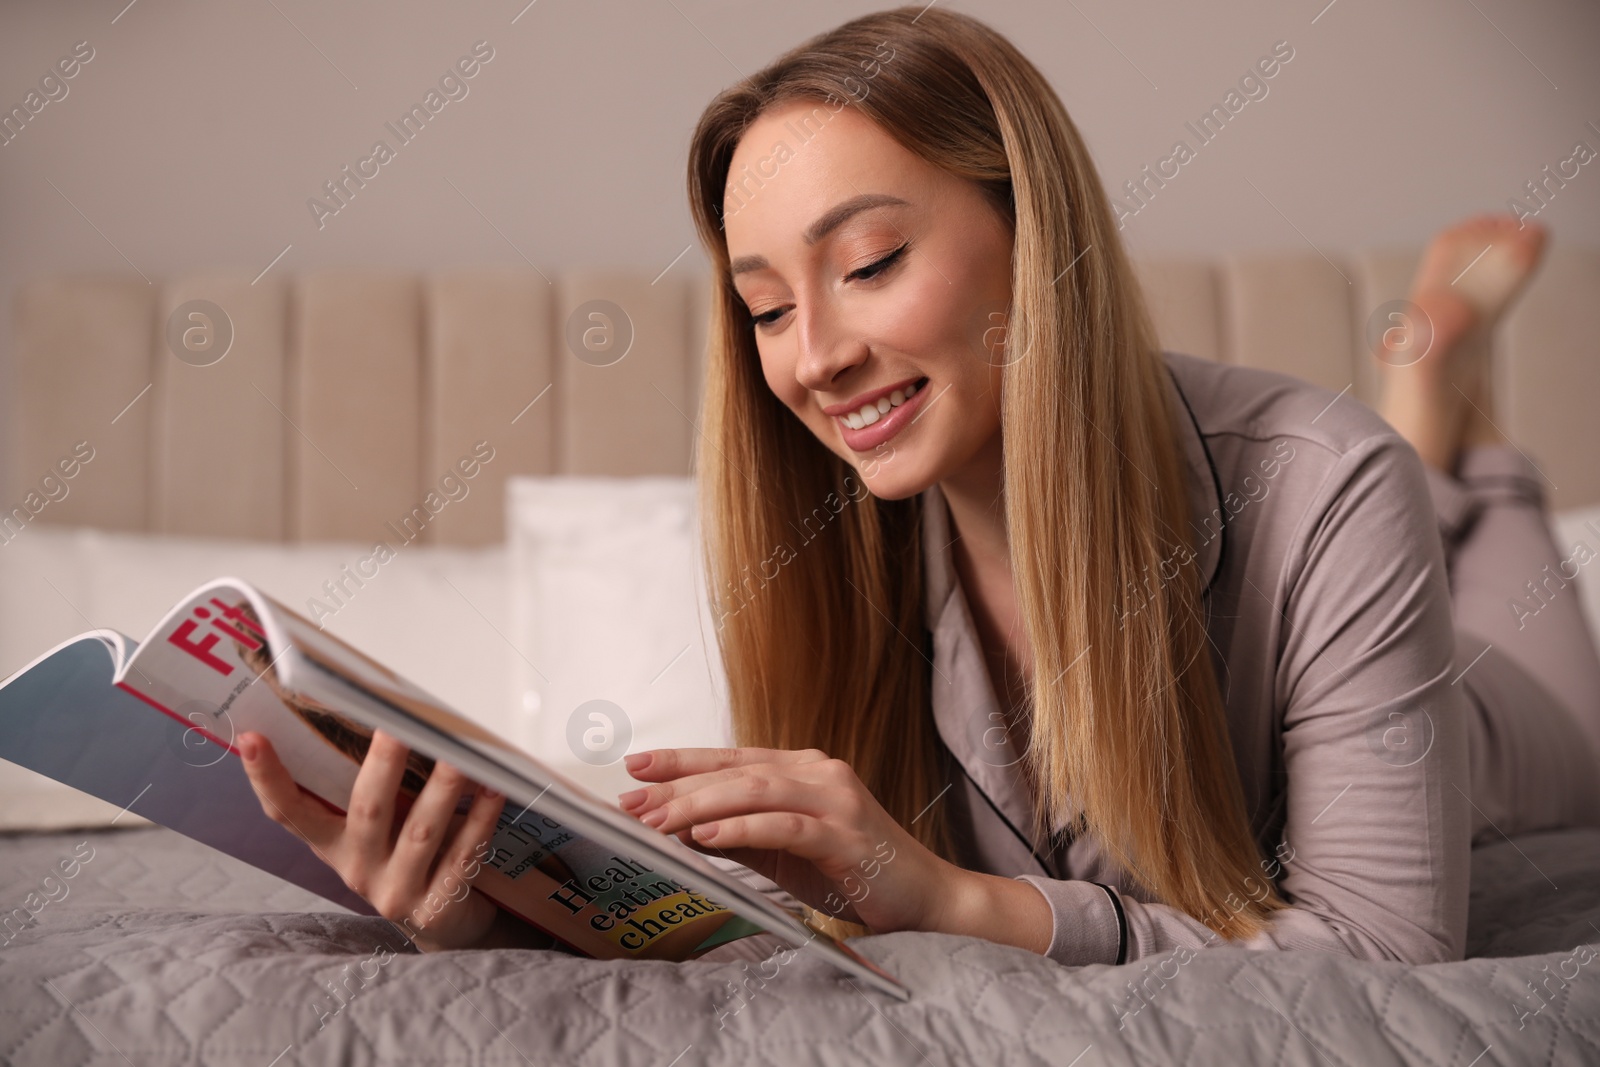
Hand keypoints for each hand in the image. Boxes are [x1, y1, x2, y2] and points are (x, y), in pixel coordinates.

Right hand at [238, 729, 525, 951]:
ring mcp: (397, 892)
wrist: (447, 928)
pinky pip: (461, 855)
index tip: (250, 738)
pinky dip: (479, 820)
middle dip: (383, 763)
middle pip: (367, 810)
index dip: (267, 778)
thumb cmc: (410, 857)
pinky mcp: (438, 906)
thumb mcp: (378, 830)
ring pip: (422, 831)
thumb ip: (374, 787)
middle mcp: (358, 870)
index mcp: (333, 845)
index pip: (289, 813)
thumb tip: (385, 712)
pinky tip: (495, 790)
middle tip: (397, 723)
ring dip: (443, 787)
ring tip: (463, 753)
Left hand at [617, 746, 958, 933]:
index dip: (681, 761)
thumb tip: (679, 828)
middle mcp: (819, 772)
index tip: (634, 767)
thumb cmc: (852, 873)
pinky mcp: (845, 834)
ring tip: (655, 821)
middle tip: (630, 802)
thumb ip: (738, 835)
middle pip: (736, 771)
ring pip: (754, 791)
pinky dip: (741, 829)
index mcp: (803, 770)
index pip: (731, 758)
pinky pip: (784, 826)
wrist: (924, 897)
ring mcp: (835, 799)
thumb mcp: (784, 853)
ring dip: (699, 805)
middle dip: (678, 786)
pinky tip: (705, 837)